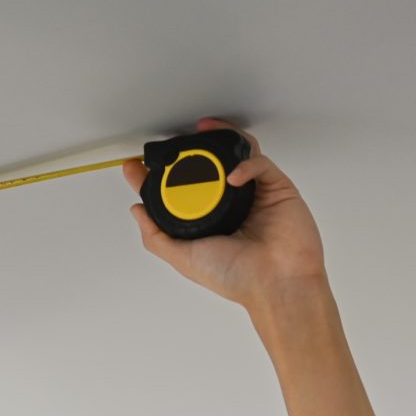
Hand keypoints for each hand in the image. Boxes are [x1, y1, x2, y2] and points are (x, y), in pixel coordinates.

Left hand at [121, 118, 326, 306]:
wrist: (278, 283)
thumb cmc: (239, 278)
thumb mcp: (184, 258)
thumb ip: (156, 237)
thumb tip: (137, 212)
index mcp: (208, 222)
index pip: (178, 191)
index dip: (157, 177)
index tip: (137, 166)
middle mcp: (230, 205)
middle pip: (208, 166)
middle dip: (187, 151)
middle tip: (171, 145)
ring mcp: (253, 194)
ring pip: (236, 154)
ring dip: (218, 139)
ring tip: (202, 133)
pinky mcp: (277, 187)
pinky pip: (260, 163)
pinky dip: (246, 164)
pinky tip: (234, 176)